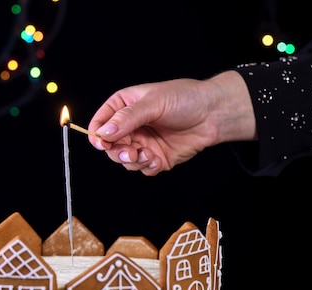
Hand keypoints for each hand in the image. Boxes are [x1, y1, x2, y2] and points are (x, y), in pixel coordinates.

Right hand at [87, 71, 256, 174]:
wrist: (214, 114)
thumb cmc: (185, 99)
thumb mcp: (153, 103)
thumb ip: (127, 118)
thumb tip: (104, 132)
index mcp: (124, 106)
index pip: (100, 122)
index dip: (97, 134)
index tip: (101, 144)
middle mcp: (130, 126)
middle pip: (110, 146)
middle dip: (117, 152)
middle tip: (130, 152)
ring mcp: (143, 142)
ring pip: (124, 160)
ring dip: (133, 161)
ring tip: (147, 155)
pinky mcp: (155, 157)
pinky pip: (142, 169)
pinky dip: (147, 167)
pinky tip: (157, 159)